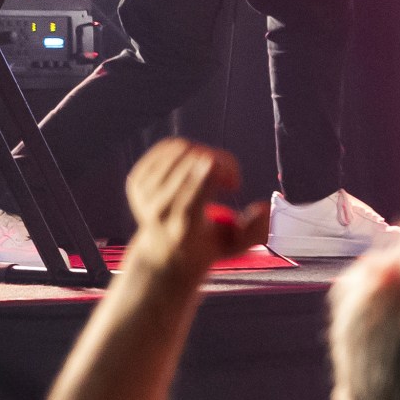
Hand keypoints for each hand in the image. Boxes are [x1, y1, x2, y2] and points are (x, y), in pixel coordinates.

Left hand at [122, 139, 269, 288]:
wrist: (163, 251)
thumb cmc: (206, 245)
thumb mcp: (235, 247)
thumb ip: (255, 231)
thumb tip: (264, 207)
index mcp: (182, 227)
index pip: (195, 188)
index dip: (219, 171)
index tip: (234, 182)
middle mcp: (157, 209)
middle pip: (191, 162)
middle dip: (219, 161)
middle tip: (230, 178)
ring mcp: (142, 193)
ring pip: (180, 150)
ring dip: (206, 153)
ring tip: (215, 171)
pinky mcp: (136, 180)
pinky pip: (168, 147)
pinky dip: (190, 149)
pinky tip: (198, 165)